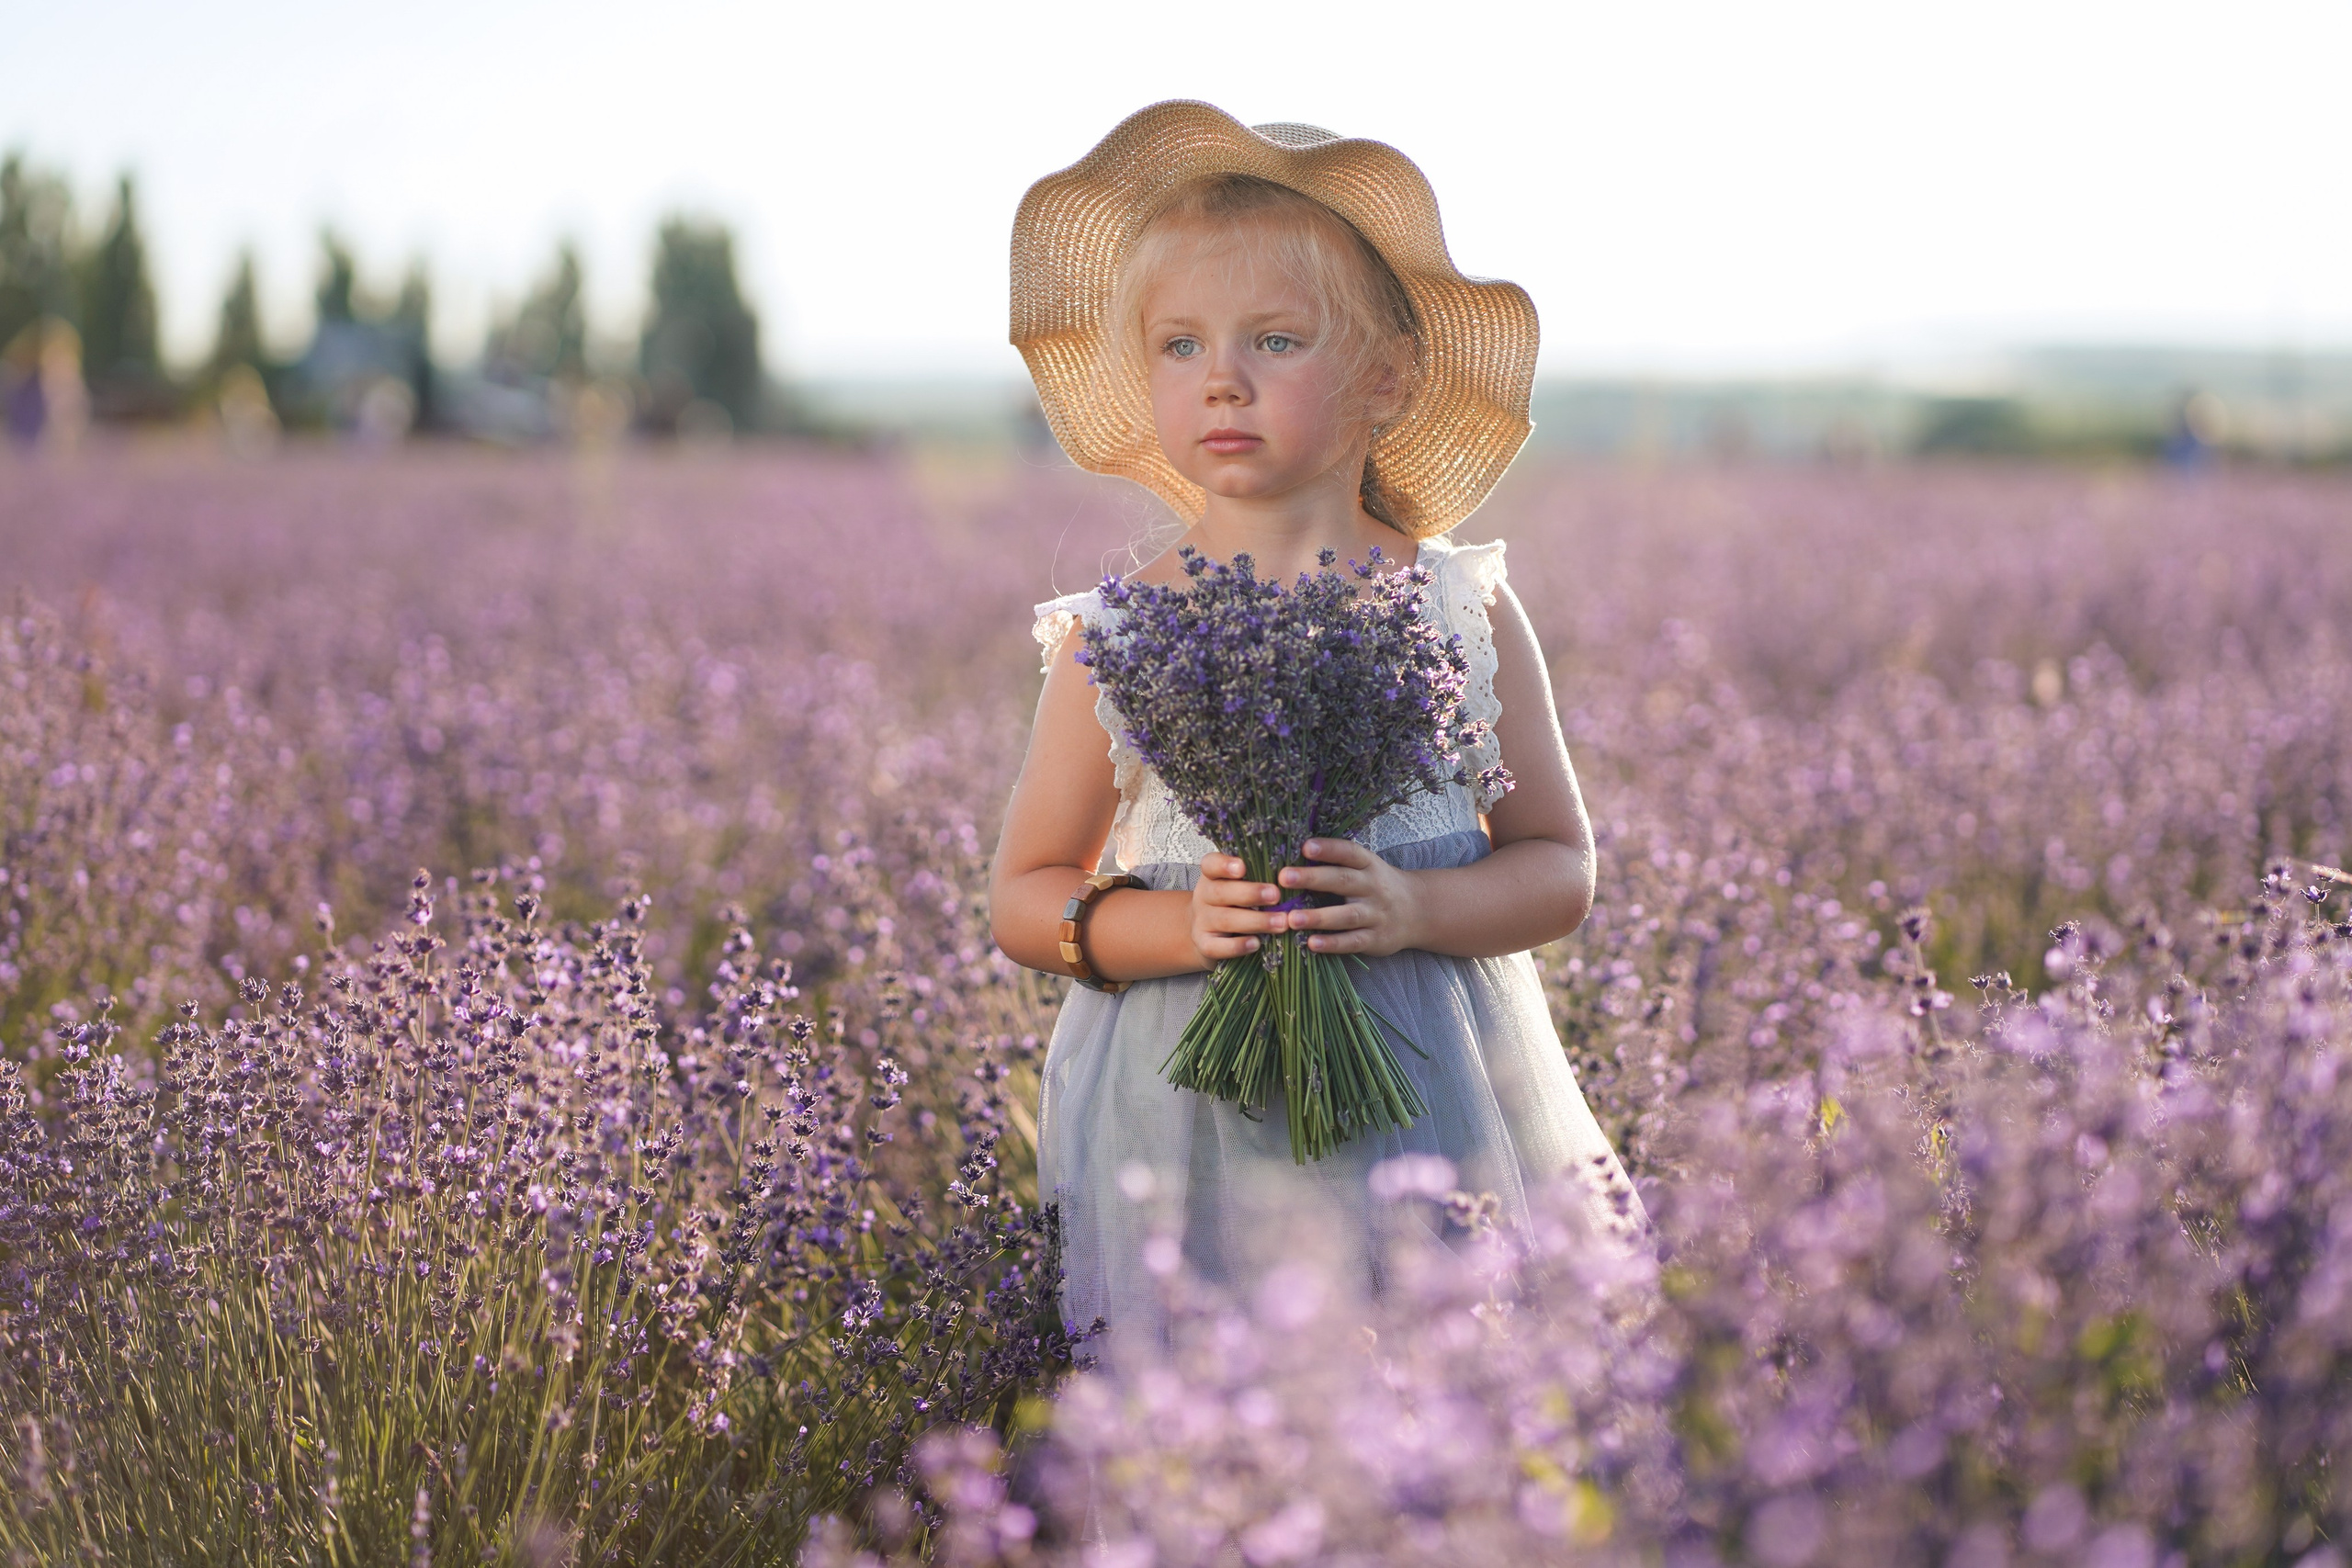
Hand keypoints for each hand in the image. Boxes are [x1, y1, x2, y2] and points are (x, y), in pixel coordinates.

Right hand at [1188, 852, 1285, 967]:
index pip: (1211, 864)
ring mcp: (1202, 921)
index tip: (1242, 867)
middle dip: (1250, 893)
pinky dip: (1237, 946)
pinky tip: (1256, 943)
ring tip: (1281, 923)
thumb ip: (1259, 877)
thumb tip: (1291, 872)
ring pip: (1224, 920)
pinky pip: (1217, 947)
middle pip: (1220, 892)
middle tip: (1276, 895)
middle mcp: (1204, 896)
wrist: (1211, 934)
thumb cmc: (1235, 904)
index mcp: (1213, 876)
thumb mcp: (1242, 885)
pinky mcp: (1205, 944)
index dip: (1224, 865)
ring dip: (1255, 921)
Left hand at [1274, 838, 1422, 957]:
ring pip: (1347, 915)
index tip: (1305, 847)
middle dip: (1313, 878)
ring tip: (1292, 918)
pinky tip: (1312, 943)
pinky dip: (1333, 943)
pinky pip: (1353, 941)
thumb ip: (1337, 864)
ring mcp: (1376, 914)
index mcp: (1369, 865)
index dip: (1328, 849)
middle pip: (1343, 880)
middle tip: (1284, 877)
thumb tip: (1293, 857)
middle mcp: (1373, 887)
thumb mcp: (1366, 868)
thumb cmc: (1377, 886)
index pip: (1349, 853)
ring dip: (1319, 917)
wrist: (1418, 911)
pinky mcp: (1376, 939)